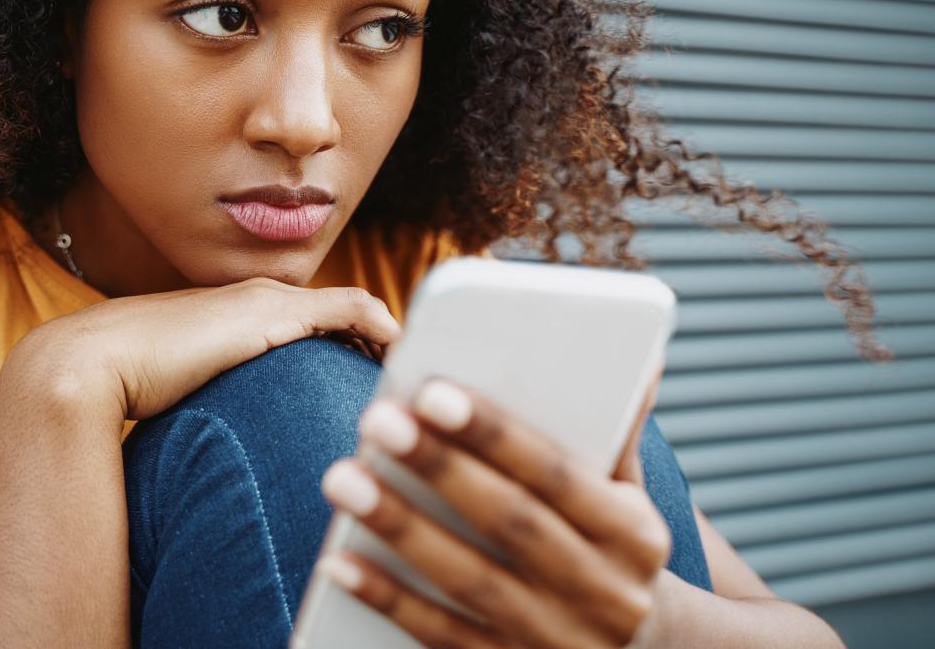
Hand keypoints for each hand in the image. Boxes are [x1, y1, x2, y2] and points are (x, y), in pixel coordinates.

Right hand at [3, 278, 401, 420]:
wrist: (89, 364)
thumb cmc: (127, 386)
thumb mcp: (186, 393)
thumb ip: (216, 403)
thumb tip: (227, 448)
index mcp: (242, 316)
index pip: (316, 320)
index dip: (354, 346)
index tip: (379, 379)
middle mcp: (261, 298)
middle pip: (343, 310)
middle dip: (382, 342)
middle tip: (415, 378)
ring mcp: (267, 302)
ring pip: (353, 308)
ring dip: (388, 339)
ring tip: (418, 374)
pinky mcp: (271, 313)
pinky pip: (349, 310)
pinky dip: (380, 328)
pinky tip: (399, 356)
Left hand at [317, 368, 669, 647]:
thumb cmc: (609, 547)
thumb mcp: (628, 496)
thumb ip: (613, 430)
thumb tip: (633, 354)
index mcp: (634, 536)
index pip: (559, 475)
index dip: (495, 434)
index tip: (433, 392)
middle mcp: (606, 595)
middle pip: (510, 524)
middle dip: (438, 468)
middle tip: (376, 420)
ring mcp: (557, 642)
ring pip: (470, 581)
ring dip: (400, 527)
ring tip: (343, 477)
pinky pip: (441, 638)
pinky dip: (387, 598)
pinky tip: (339, 560)